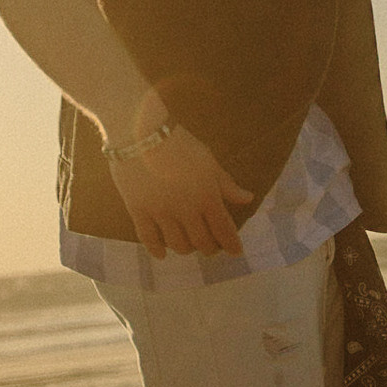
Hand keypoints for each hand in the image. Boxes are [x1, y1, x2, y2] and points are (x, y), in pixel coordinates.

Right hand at [106, 122, 253, 258]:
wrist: (142, 132)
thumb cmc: (180, 144)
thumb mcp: (209, 161)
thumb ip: (227, 185)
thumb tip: (248, 199)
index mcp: (207, 196)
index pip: (224, 229)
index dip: (232, 244)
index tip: (236, 252)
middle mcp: (186, 210)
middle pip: (202, 241)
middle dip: (210, 248)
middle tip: (211, 247)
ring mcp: (161, 213)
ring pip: (178, 244)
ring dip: (186, 248)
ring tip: (188, 245)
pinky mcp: (139, 211)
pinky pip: (148, 239)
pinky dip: (156, 250)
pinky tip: (162, 254)